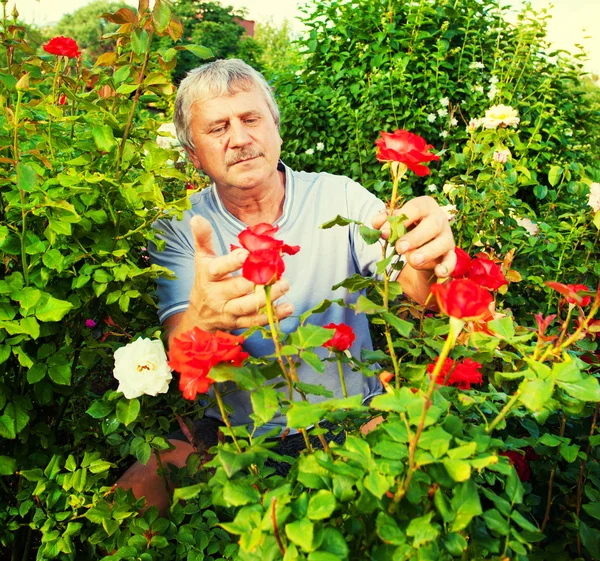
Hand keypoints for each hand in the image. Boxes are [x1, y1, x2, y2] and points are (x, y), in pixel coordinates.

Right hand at [165, 216, 293, 341]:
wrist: (200, 315)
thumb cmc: (205, 281)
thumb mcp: (201, 259)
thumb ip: (203, 238)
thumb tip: (198, 217)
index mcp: (208, 277)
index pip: (218, 269)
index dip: (232, 262)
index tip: (246, 254)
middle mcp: (217, 296)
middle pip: (237, 289)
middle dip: (256, 280)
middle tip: (275, 271)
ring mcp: (228, 311)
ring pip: (248, 307)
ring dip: (268, 297)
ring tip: (284, 285)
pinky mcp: (239, 323)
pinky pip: (256, 321)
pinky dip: (273, 315)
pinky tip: (288, 307)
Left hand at [372, 196, 455, 277]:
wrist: (422, 243)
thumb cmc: (407, 227)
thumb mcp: (396, 222)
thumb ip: (385, 221)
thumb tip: (376, 223)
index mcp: (425, 206)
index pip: (415, 208)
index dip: (400, 219)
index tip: (384, 233)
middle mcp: (439, 219)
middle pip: (432, 225)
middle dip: (415, 237)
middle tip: (399, 248)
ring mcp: (447, 237)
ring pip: (442, 243)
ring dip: (427, 252)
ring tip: (413, 260)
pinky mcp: (450, 254)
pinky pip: (452, 260)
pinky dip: (446, 267)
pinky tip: (439, 272)